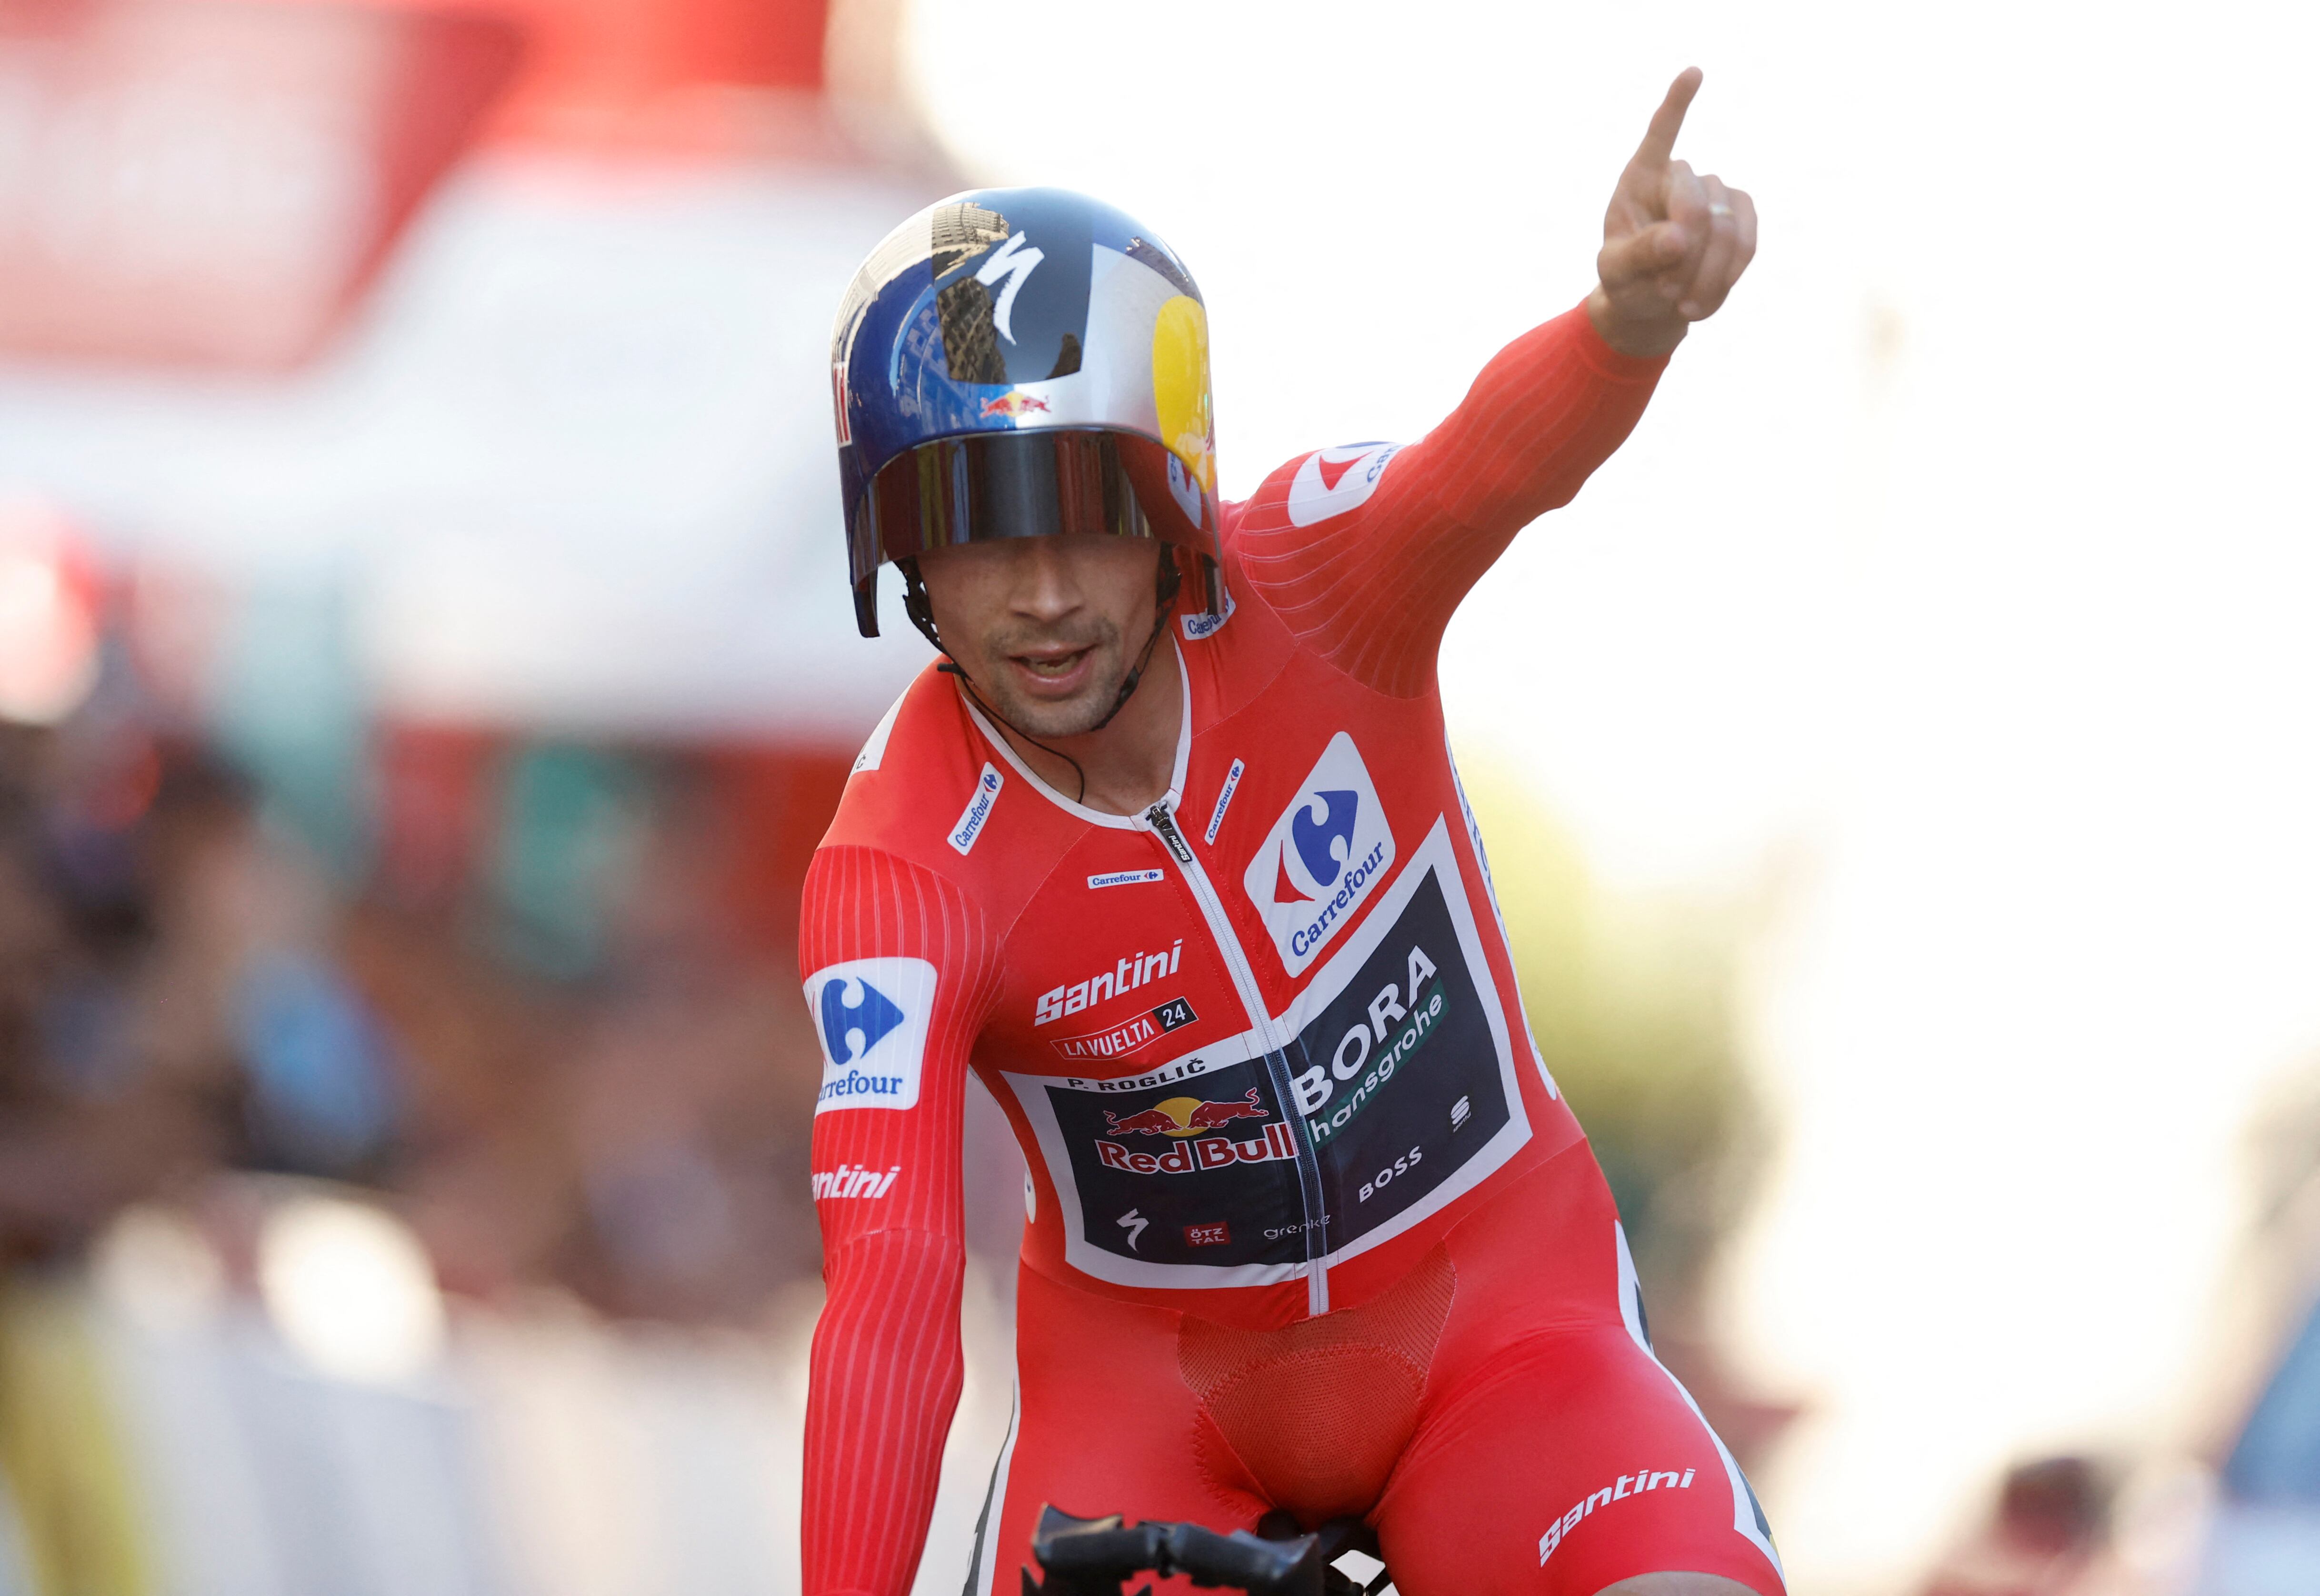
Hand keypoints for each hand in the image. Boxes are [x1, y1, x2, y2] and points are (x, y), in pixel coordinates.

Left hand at [1586, 68, 1756, 358]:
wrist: (1653, 301)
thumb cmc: (1626, 279)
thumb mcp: (1616, 272)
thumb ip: (1638, 253)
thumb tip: (1679, 237)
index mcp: (1640, 179)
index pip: (1659, 135)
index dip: (1676, 105)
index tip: (1693, 72)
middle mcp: (1681, 177)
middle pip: (1696, 206)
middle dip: (1683, 256)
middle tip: (1663, 290)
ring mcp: (1716, 193)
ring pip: (1725, 231)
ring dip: (1704, 276)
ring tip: (1679, 302)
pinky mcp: (1742, 216)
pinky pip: (1746, 245)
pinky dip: (1725, 280)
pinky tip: (1701, 302)